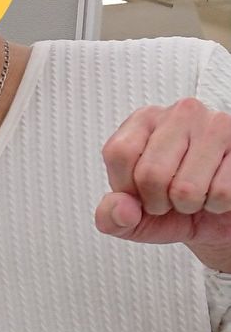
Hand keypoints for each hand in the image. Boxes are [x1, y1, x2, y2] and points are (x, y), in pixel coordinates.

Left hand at [97, 97, 230, 268]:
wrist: (219, 217)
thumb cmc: (172, 206)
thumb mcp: (132, 218)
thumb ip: (111, 217)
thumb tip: (123, 209)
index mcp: (144, 120)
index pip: (120, 153)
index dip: (128, 187)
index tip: (140, 191)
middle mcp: (181, 114)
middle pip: (151, 173)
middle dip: (159, 202)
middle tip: (170, 198)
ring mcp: (217, 126)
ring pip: (186, 189)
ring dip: (190, 205)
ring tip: (196, 194)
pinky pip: (222, 193)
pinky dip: (218, 205)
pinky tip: (217, 190)